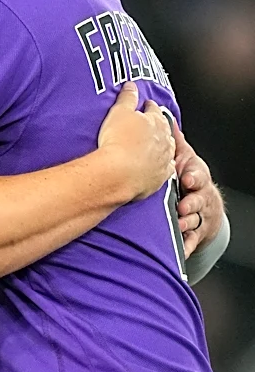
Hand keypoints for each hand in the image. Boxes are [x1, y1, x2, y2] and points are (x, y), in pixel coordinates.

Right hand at [98, 82, 175, 201]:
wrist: (118, 173)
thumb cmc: (117, 142)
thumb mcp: (119, 112)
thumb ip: (127, 98)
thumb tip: (132, 85)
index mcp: (155, 122)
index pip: (154, 110)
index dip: (149, 106)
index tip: (146, 105)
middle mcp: (164, 140)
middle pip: (164, 129)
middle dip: (159, 125)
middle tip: (152, 124)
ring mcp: (163, 159)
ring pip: (167, 150)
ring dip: (162, 146)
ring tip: (155, 145)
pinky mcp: (159, 178)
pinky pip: (164, 170)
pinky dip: (161, 166)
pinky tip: (156, 166)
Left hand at [173, 124, 223, 257]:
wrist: (206, 205)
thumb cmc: (192, 179)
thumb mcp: (186, 160)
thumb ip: (176, 145)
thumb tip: (166, 121)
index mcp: (197, 179)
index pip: (198, 176)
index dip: (193, 177)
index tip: (187, 178)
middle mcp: (200, 197)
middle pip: (198, 200)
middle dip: (191, 202)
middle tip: (182, 206)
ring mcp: (199, 216)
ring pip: (195, 220)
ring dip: (187, 223)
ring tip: (179, 224)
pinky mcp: (195, 233)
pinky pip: (191, 241)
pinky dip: (186, 246)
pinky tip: (180, 250)